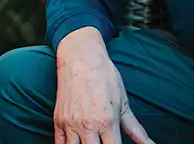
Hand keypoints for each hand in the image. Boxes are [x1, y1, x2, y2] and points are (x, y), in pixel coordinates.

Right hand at [55, 28, 153, 143]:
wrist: (81, 58)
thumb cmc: (104, 77)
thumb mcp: (123, 102)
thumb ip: (135, 128)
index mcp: (107, 122)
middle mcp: (88, 125)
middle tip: (103, 143)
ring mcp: (71, 124)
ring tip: (90, 143)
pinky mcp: (58, 120)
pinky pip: (59, 143)